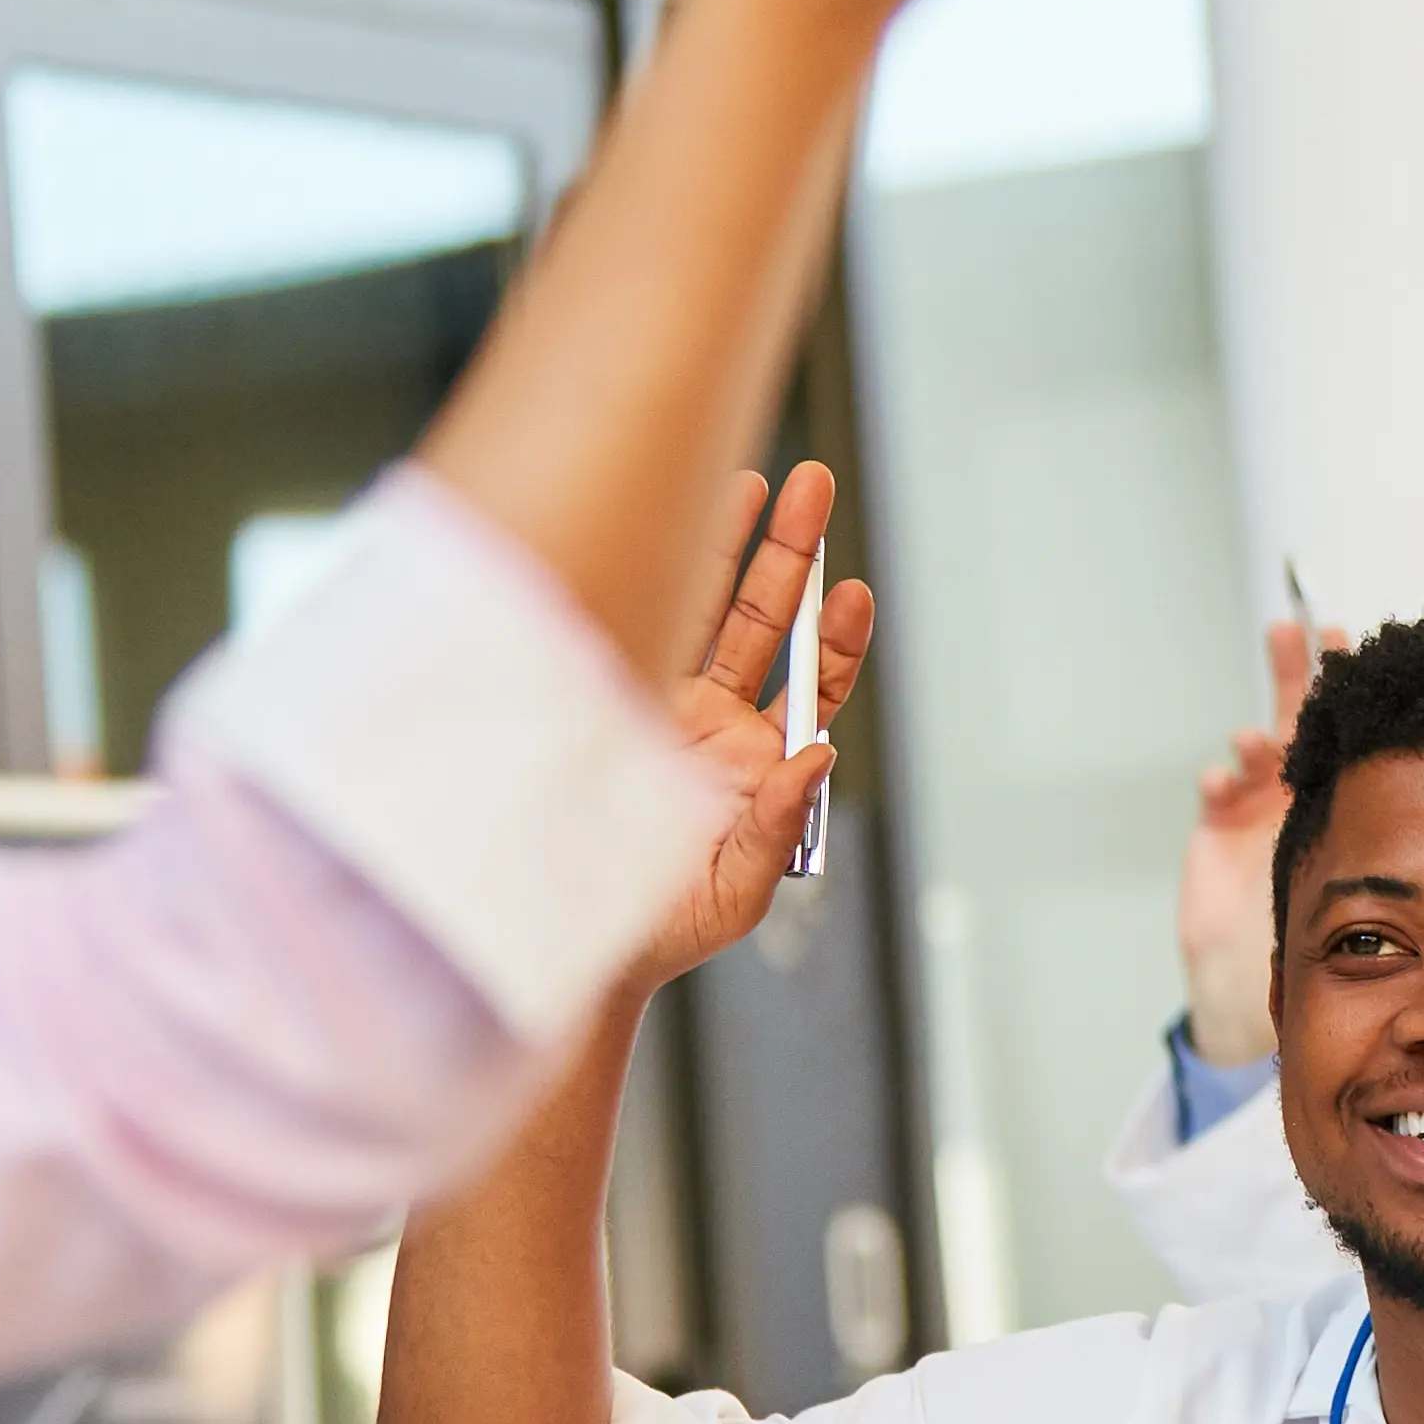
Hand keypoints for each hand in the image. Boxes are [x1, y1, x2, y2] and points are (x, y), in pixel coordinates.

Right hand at [635, 464, 866, 988]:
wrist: (570, 942)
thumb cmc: (657, 929)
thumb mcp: (733, 889)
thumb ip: (775, 821)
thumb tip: (819, 757)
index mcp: (755, 763)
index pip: (810, 681)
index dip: (834, 634)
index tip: (854, 590)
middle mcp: (711, 724)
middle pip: (762, 623)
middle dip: (788, 553)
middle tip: (814, 485)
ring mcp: (654, 707)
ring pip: (699, 610)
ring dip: (724, 544)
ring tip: (751, 481)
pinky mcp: (600, 700)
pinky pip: (634, 629)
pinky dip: (652, 578)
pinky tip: (660, 526)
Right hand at [1173, 615, 1335, 1067]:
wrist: (1272, 971)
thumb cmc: (1333, 918)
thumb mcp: (1380, 864)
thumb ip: (1419, 833)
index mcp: (1343, 783)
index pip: (1350, 722)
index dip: (1348, 680)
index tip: (1354, 639)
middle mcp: (1299, 781)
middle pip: (1296, 709)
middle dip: (1294, 668)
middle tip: (1297, 631)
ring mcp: (1255, 800)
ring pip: (1257, 746)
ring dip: (1257, 734)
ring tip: (1260, 736)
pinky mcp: (1217, 826)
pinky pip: (1216, 793)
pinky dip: (1219, 780)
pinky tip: (1225, 778)